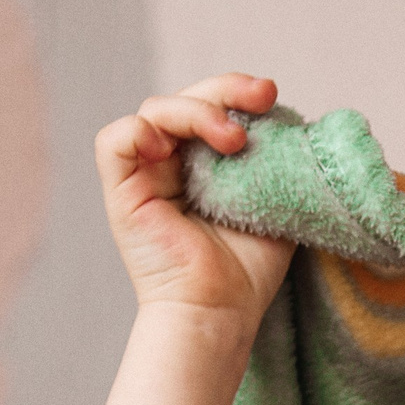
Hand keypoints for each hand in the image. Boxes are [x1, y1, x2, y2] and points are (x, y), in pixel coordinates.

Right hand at [96, 73, 292, 331]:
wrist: (220, 315)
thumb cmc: (247, 274)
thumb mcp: (273, 204)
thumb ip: (276, 162)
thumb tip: (289, 120)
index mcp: (203, 163)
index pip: (213, 107)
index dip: (238, 92)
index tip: (272, 95)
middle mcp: (171, 163)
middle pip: (186, 100)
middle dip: (226, 90)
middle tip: (264, 97)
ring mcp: (144, 175)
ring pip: (157, 111)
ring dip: (196, 113)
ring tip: (233, 140)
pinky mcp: (122, 192)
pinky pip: (115, 140)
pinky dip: (138, 131)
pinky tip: (166, 146)